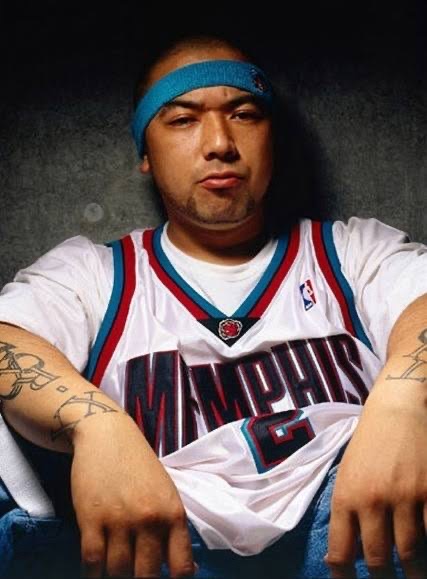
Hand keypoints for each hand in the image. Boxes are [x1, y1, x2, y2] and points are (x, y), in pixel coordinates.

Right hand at [70, 412, 194, 577]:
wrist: (107, 434)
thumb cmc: (138, 464)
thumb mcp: (165, 492)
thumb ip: (170, 528)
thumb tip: (178, 568)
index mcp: (173, 513)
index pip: (181, 568)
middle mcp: (150, 519)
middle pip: (146, 576)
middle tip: (134, 571)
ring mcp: (120, 520)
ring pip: (117, 572)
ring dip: (115, 573)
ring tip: (114, 564)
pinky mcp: (91, 519)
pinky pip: (92, 562)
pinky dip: (92, 572)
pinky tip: (95, 567)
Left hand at [326, 390, 426, 578]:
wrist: (397, 409)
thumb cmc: (368, 443)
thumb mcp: (348, 475)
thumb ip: (349, 511)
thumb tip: (350, 553)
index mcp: (346, 496)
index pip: (340, 552)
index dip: (344, 577)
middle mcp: (373, 500)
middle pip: (377, 560)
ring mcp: (405, 498)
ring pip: (411, 554)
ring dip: (414, 573)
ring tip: (414, 575)